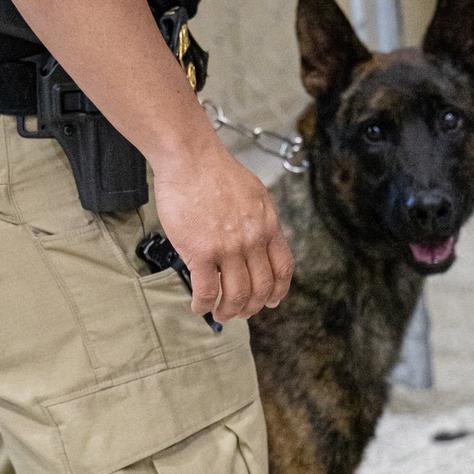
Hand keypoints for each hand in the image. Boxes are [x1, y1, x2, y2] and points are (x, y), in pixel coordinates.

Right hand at [152, 140, 293, 322]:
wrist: (191, 158)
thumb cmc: (215, 171)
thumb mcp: (254, 194)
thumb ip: (260, 220)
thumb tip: (260, 239)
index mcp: (268, 226)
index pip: (282, 269)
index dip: (278, 291)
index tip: (271, 301)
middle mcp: (252, 240)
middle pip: (260, 288)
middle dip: (251, 307)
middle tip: (240, 312)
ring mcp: (227, 248)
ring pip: (236, 295)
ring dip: (228, 311)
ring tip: (220, 314)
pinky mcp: (200, 252)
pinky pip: (207, 290)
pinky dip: (203, 304)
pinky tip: (198, 305)